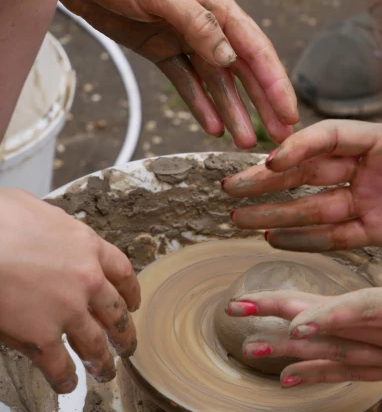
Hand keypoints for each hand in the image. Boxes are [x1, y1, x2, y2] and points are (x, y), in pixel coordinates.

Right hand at [0, 189, 139, 393]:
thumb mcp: (36, 209)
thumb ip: (55, 225)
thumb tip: (49, 227)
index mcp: (88, 246)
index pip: (122, 272)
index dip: (131, 291)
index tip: (133, 303)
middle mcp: (87, 279)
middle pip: (115, 311)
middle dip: (123, 332)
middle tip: (127, 344)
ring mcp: (67, 309)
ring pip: (95, 342)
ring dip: (102, 360)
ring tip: (106, 371)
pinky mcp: (41, 335)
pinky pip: (60, 363)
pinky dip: (65, 377)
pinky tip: (67, 383)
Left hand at [48, 0, 297, 147]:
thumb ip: (196, 23)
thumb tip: (228, 58)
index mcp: (216, 5)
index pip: (255, 49)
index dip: (275, 84)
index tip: (289, 114)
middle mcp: (207, 25)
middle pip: (244, 71)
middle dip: (263, 105)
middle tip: (279, 137)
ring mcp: (185, 40)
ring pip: (217, 83)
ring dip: (233, 112)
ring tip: (244, 142)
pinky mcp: (163, 51)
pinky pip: (187, 84)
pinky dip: (200, 105)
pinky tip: (213, 127)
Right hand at [222, 119, 381, 251]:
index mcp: (378, 139)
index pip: (328, 139)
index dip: (300, 147)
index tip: (273, 160)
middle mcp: (366, 170)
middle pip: (307, 174)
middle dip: (268, 183)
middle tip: (231, 187)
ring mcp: (369, 202)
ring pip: (312, 208)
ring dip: (275, 214)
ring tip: (239, 217)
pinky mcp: (376, 232)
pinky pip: (334, 237)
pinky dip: (305, 239)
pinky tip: (273, 238)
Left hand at [225, 283, 381, 391]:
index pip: (362, 312)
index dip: (328, 319)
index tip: (295, 325)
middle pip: (328, 325)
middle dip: (280, 315)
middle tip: (239, 309)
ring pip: (330, 351)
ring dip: (288, 351)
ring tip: (252, 351)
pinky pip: (349, 370)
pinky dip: (318, 371)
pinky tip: (291, 377)